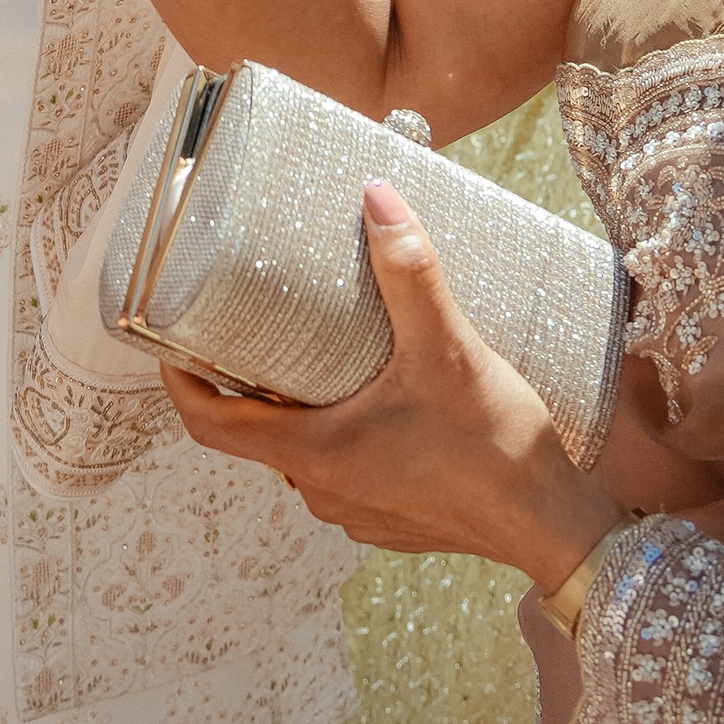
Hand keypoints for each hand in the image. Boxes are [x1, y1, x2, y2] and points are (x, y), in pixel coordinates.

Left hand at [165, 183, 611, 579]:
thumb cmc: (494, 447)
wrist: (553, 526)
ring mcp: (356, 512)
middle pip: (255, 433)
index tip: (170, 343)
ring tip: (324, 353)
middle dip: (249, 382)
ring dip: (302, 409)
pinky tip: (381, 401)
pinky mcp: (392, 520)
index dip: (180, 383)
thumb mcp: (448, 347)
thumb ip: (409, 271)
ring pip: (303, 453)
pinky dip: (344, 435)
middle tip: (256, 324)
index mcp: (312, 453)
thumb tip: (376, 197)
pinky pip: (346, 473)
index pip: (210, 424)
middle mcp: (322, 491)